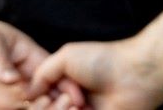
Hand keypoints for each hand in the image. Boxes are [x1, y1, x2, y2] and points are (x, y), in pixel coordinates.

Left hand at [0, 15, 58, 109]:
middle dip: (55, 106)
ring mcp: (13, 96)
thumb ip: (0, 59)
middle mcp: (27, 81)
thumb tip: (11, 79)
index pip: (53, 75)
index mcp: (34, 61)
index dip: (65, 87)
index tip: (69, 98)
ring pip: (32, 109)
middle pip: (47, 97)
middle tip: (52, 106)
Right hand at [28, 38, 162, 109]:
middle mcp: (70, 103)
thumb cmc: (103, 60)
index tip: (44, 94)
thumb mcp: (66, 57)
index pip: (38, 102)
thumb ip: (43, 73)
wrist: (134, 75)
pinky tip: (85, 109)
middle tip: (67, 98)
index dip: (36, 101)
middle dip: (49, 108)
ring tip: (78, 104)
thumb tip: (29, 92)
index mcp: (63, 86)